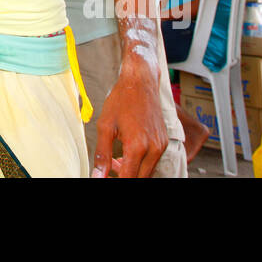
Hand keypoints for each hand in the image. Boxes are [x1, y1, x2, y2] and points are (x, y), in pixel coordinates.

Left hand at [92, 49, 167, 177]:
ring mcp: (161, 145)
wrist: (141, 81)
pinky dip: (139, 162)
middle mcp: (154, 148)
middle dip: (124, 176)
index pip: (128, 178)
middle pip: (140, 178)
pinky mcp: (163, 142)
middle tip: (108, 169)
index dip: (114, 180)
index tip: (104, 178)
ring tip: (115, 160)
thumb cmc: (121, 100)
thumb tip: (97, 176)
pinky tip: (126, 153)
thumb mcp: (105, 126)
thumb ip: (102, 154)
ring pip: (147, 171)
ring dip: (131, 171)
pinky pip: (152, 161)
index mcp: (138, 146)